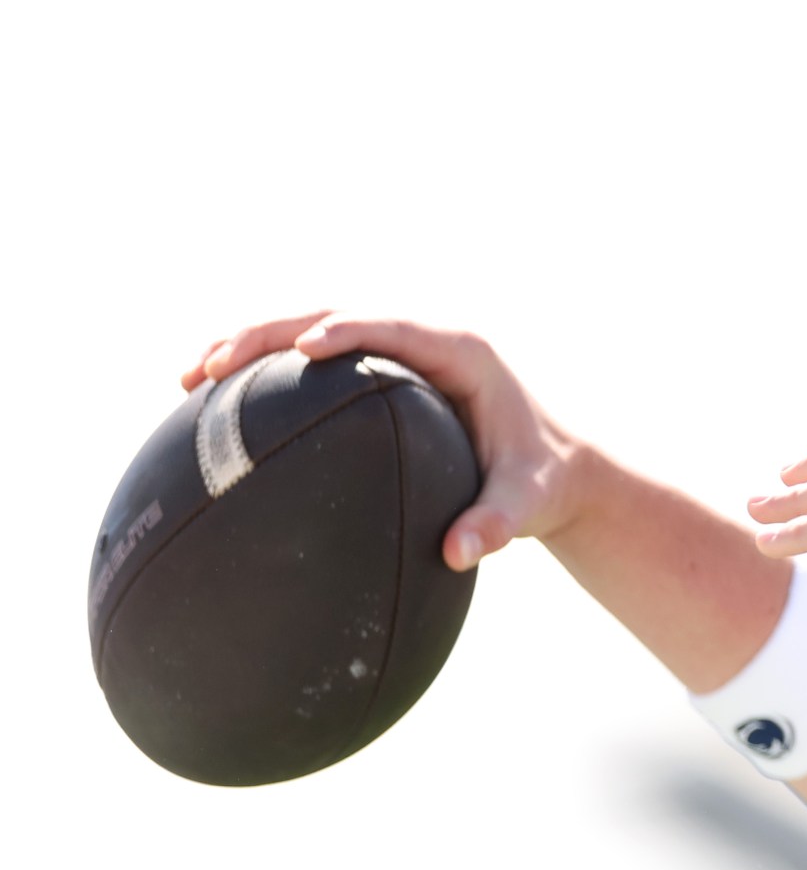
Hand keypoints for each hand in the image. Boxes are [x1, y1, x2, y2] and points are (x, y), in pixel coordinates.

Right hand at [179, 311, 583, 570]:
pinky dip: (265, 374)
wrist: (554, 469)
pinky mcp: (379, 373)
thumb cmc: (542, 482)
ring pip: (313, 329)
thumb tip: (461, 553)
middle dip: (272, 332)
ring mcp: (399, 352)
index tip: (303, 348)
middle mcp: (426, 341)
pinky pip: (315, 363)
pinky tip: (210, 403)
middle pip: (338, 315)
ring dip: (252, 346)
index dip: (350, 329)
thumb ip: (499, 524)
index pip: (396, 328)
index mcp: (463, 353)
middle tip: (214, 363)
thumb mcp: (528, 503)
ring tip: (189, 377)